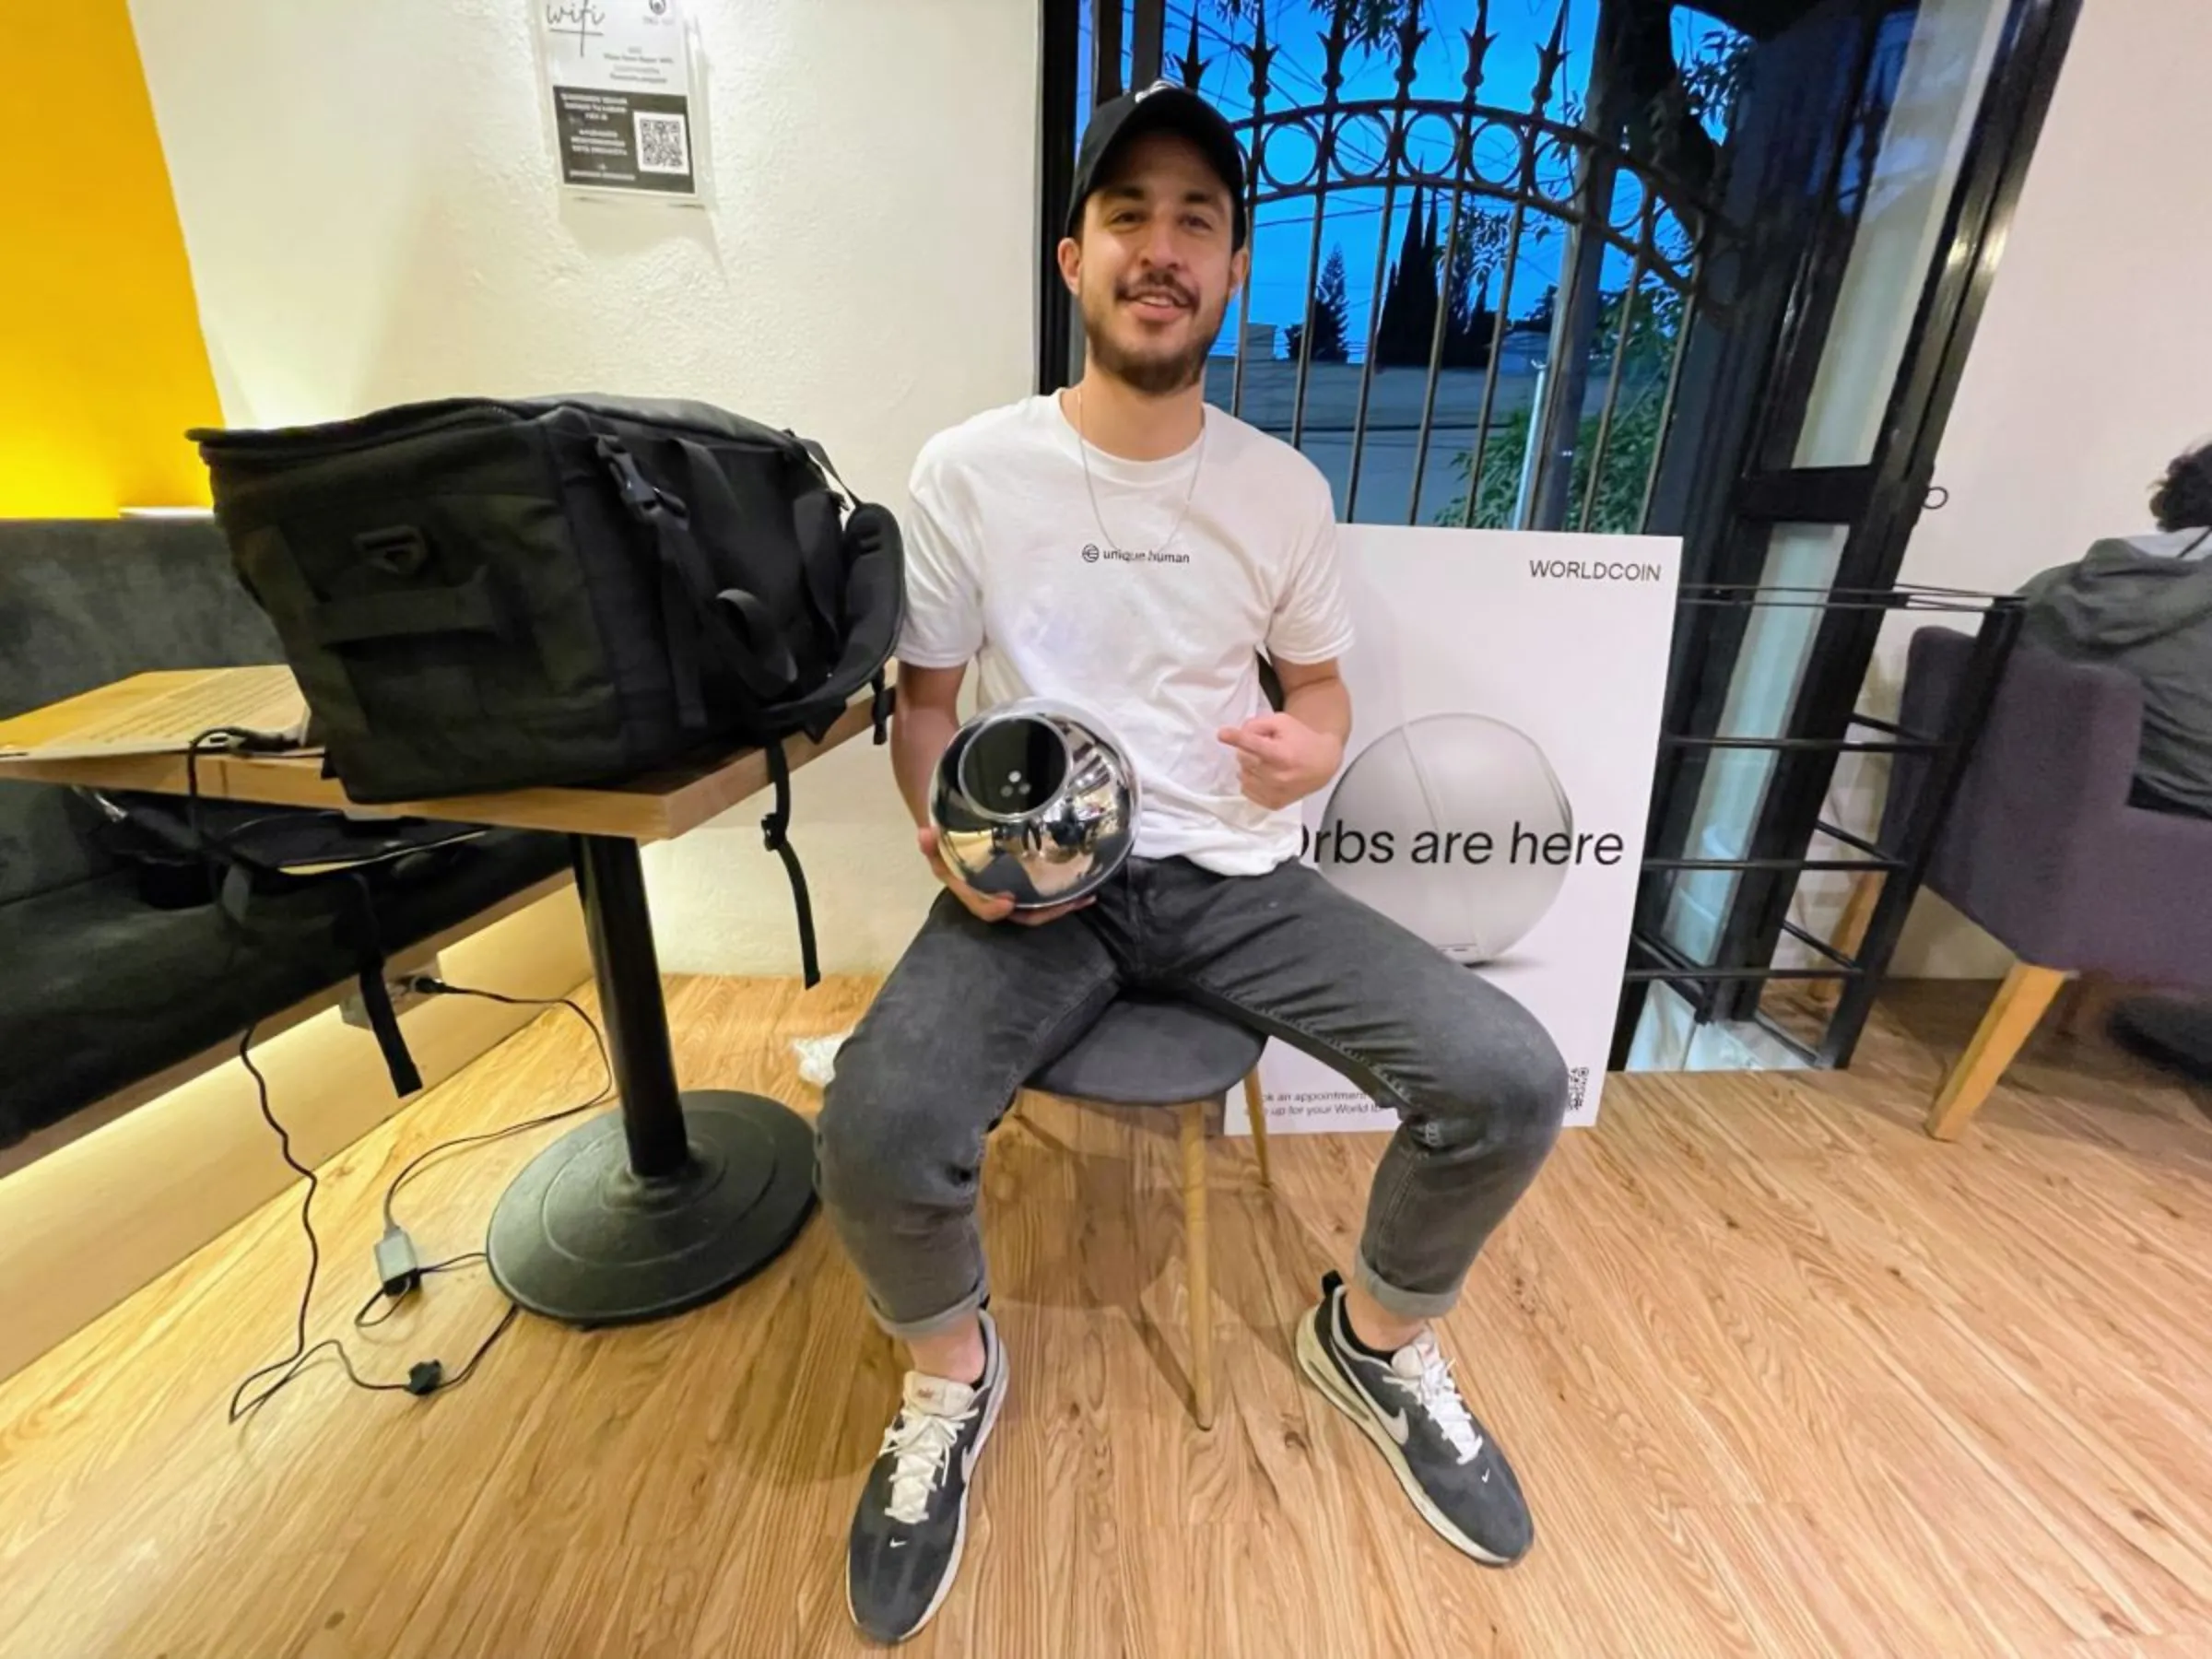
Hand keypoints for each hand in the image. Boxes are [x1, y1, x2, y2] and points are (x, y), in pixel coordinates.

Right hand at [918, 826, 1093, 926]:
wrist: (960, 837)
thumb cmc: (950, 843)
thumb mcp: (939, 843)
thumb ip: (933, 842)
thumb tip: (924, 834)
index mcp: (972, 892)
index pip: (982, 908)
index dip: (993, 907)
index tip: (1007, 902)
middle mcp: (994, 899)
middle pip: (1020, 914)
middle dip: (1045, 913)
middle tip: (1067, 903)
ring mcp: (1013, 894)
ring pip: (1038, 908)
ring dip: (1062, 906)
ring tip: (1085, 897)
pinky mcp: (1027, 887)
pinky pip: (1046, 897)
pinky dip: (1065, 895)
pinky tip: (1086, 888)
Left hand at [1218, 713, 1344, 809]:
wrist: (1323, 765)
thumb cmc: (1301, 740)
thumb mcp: (1283, 722)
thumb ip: (1259, 724)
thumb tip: (1239, 734)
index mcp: (1282, 754)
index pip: (1253, 745)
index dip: (1236, 738)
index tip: (1221, 734)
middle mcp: (1278, 776)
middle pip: (1242, 758)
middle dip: (1246, 750)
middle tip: (1260, 748)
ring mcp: (1275, 792)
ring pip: (1242, 775)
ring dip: (1248, 767)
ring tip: (1264, 762)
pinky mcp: (1273, 803)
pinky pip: (1247, 791)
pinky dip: (1251, 781)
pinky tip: (1263, 775)